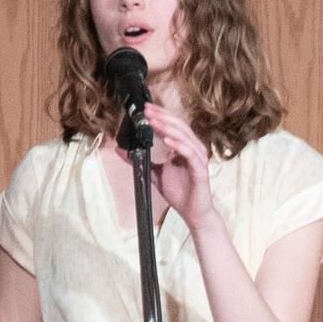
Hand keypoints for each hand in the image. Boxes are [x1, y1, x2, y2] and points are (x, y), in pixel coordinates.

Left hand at [145, 112, 219, 233]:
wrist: (193, 213)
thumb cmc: (179, 193)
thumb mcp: (154, 174)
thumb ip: (140, 160)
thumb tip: (122, 150)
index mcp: (184, 147)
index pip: (173, 125)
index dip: (160, 115)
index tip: (145, 108)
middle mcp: (193, 149)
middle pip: (179, 126)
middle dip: (162, 117)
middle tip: (147, 111)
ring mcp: (198, 158)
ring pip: (185, 136)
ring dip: (168, 127)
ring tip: (154, 122)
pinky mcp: (200, 170)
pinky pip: (190, 154)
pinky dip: (179, 145)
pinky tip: (167, 140)